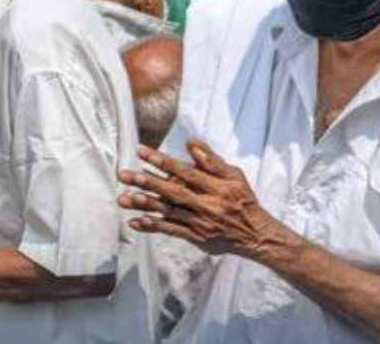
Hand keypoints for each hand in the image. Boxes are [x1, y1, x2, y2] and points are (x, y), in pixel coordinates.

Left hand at [118, 139, 285, 259]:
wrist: (255, 235)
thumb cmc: (242, 200)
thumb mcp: (234, 175)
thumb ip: (211, 160)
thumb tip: (191, 142)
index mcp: (217, 187)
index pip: (186, 172)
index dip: (163, 161)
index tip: (141, 151)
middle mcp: (208, 205)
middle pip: (173, 191)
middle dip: (147, 182)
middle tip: (124, 174)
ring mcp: (200, 222)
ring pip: (169, 212)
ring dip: (145, 204)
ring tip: (124, 198)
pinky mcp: (196, 237)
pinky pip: (172, 231)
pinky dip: (153, 226)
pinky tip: (135, 221)